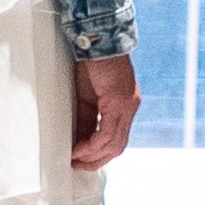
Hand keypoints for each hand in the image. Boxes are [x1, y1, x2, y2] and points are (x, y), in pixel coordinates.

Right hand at [71, 49, 142, 171]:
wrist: (97, 39)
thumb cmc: (91, 63)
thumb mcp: (87, 96)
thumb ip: (87, 119)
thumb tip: (79, 141)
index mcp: (124, 105)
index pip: (116, 139)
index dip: (98, 154)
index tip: (80, 159)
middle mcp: (129, 107)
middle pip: (118, 147)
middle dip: (97, 160)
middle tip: (78, 166)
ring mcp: (127, 105)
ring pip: (114, 144)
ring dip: (93, 156)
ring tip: (75, 159)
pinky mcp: (120, 101)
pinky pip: (108, 133)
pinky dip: (92, 145)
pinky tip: (79, 148)